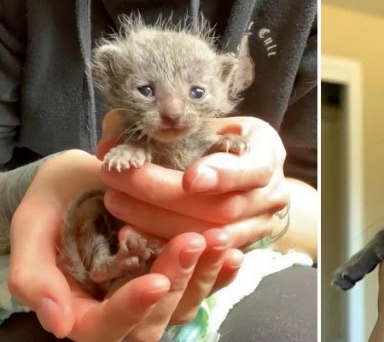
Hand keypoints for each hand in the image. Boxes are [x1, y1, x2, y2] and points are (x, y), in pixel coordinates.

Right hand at [8, 150, 241, 341]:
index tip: (156, 281)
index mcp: (78, 306)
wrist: (86, 175)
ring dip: (204, 278)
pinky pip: (202, 288)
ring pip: (181, 308)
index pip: (102, 326)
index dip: (130, 309)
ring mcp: (150, 295)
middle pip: (150, 323)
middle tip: (194, 241)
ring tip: (220, 241)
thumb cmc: (56, 197)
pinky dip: (220, 274)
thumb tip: (58, 324)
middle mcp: (118, 309)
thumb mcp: (33, 225)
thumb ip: (34, 275)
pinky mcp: (175, 278)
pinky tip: (233, 253)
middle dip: (176, 284)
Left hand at [96, 110, 289, 248]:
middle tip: (118, 181)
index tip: (189, 179)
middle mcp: (271, 193)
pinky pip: (204, 254)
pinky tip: (134, 233)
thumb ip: (163, 128)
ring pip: (211, 236)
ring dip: (159, 223)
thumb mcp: (205, 124)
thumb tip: (110, 141)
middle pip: (224, 208)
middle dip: (166, 195)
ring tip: (118, 205)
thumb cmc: (222, 142)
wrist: (250, 172)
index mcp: (267, 153)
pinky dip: (166, 244)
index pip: (253, 169)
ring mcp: (259, 225)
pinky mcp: (241, 248)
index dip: (222, 176)